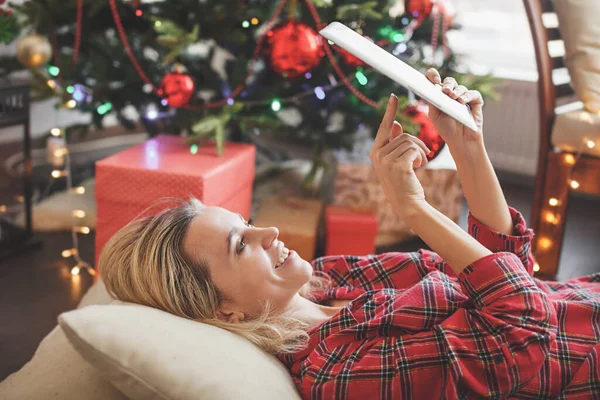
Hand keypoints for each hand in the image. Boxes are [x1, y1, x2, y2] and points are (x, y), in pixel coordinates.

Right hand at [369, 94, 429, 217]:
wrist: (407, 204)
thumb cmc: (403, 183)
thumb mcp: (397, 162)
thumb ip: (394, 143)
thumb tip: (395, 124)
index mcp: (375, 153)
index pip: (384, 128)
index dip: (390, 112)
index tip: (394, 97)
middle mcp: (377, 155)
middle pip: (403, 135)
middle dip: (417, 143)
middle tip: (424, 154)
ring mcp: (385, 160)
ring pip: (410, 142)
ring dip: (420, 151)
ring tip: (421, 162)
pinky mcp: (397, 164)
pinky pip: (414, 150)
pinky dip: (421, 156)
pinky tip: (420, 166)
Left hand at [425, 68, 483, 144]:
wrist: (460, 140)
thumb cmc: (446, 128)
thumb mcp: (434, 115)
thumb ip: (432, 101)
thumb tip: (434, 87)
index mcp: (440, 95)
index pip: (435, 80)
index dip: (433, 75)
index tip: (433, 79)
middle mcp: (452, 94)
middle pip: (449, 81)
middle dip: (447, 84)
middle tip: (445, 90)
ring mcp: (464, 97)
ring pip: (460, 87)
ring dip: (456, 91)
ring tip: (453, 97)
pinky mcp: (475, 101)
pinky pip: (473, 93)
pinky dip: (467, 96)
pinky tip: (462, 101)